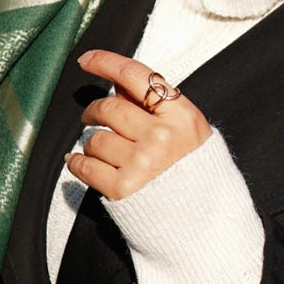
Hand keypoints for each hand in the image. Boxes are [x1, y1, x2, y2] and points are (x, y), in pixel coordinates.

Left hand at [66, 50, 212, 200]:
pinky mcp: (124, 189)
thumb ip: (157, 107)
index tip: (86, 60)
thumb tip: (117, 82)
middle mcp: (163, 137)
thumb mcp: (189, 132)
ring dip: (92, 143)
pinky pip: (84, 165)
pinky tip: (83, 163)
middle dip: (94, 111)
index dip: (106, 63)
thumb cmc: (195, 175)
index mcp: (182, 117)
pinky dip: (78, 163)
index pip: (136, 76)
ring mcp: (143, 163)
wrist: (205, 223)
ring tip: (105, 152)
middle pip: (109, 108)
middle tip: (93, 117)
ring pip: (95, 138)